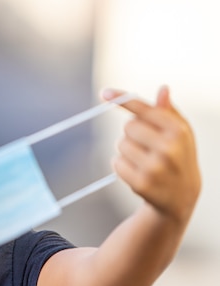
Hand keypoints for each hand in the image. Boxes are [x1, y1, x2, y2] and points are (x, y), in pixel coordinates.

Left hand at [103, 86, 200, 223]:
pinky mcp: (142, 183)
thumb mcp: (180, 133)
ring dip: (127, 150)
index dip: (122, 99)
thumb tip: (163, 89)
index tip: (104, 93)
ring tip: (145, 160)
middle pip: (128, 126)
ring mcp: (155, 167)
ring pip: (121, 145)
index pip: (144, 110)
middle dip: (132, 133)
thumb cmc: (178, 156)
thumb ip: (168, 111)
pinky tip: (138, 172)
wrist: (182, 195)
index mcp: (178, 131)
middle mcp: (169, 149)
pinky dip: (121, 165)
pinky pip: (116, 163)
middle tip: (146, 145)